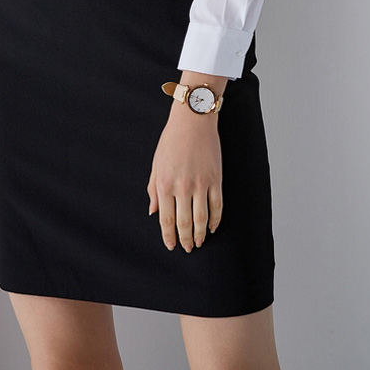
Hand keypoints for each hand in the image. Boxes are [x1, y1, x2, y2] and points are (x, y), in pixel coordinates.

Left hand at [147, 93, 223, 255]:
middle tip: (188, 248)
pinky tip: (213, 228)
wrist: (192, 121)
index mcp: (164, 185)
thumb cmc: (171, 141)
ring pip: (202, 218)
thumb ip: (153, 190)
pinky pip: (217, 206)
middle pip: (185, 223)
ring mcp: (201, 184)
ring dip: (201, 234)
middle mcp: (182, 187)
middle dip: (186, 239)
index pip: (166, 219)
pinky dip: (216, 220)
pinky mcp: (216, 179)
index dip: (169, 236)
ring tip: (200, 243)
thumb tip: (153, 211)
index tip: (171, 246)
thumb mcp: (156, 165)